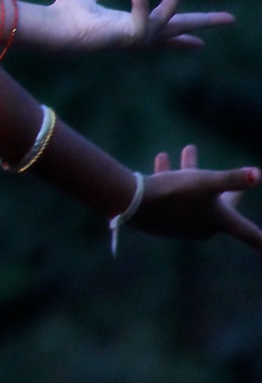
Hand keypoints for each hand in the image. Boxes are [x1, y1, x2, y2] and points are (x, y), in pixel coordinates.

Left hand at [47, 0, 233, 49]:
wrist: (51, 29)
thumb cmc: (62, 17)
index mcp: (129, 29)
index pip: (161, 35)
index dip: (180, 39)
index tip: (199, 43)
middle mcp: (137, 37)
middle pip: (177, 30)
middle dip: (204, 23)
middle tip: (231, 18)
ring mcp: (137, 38)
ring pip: (171, 12)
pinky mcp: (132, 36)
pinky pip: (145, 10)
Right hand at [127, 144, 261, 248]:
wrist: (133, 203)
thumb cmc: (175, 194)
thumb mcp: (206, 181)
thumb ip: (232, 178)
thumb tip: (260, 175)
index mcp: (220, 222)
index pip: (249, 234)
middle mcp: (203, 227)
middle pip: (223, 207)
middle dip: (227, 189)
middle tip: (235, 180)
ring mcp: (182, 223)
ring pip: (195, 196)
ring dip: (194, 173)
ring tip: (188, 149)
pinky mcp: (163, 217)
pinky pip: (175, 195)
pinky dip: (173, 177)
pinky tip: (162, 158)